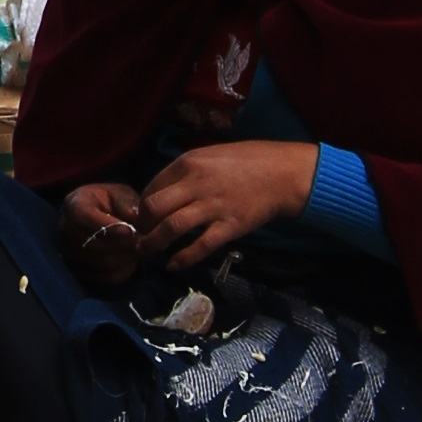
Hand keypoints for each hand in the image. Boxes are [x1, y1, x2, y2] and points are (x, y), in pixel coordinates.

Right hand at [59, 183, 148, 291]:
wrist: (105, 216)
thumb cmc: (114, 203)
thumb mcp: (122, 194)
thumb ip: (126, 203)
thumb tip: (133, 217)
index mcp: (74, 204)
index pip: (85, 218)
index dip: (109, 227)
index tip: (130, 231)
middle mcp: (66, 229)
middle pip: (93, 245)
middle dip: (122, 244)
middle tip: (141, 241)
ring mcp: (69, 251)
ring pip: (102, 263)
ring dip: (126, 258)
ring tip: (138, 248)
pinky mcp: (79, 270)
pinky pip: (105, 277)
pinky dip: (123, 270)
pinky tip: (131, 259)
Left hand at [135, 142, 318, 270]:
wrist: (282, 173)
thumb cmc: (246, 162)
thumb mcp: (209, 156)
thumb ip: (186, 172)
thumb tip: (162, 191)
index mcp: (188, 163)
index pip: (151, 187)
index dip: (141, 207)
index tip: (141, 219)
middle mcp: (196, 183)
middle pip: (154, 207)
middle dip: (141, 226)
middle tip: (139, 237)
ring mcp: (214, 205)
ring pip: (172, 227)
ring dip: (154, 243)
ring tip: (147, 253)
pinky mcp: (230, 226)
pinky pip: (201, 245)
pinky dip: (183, 258)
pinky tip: (174, 265)